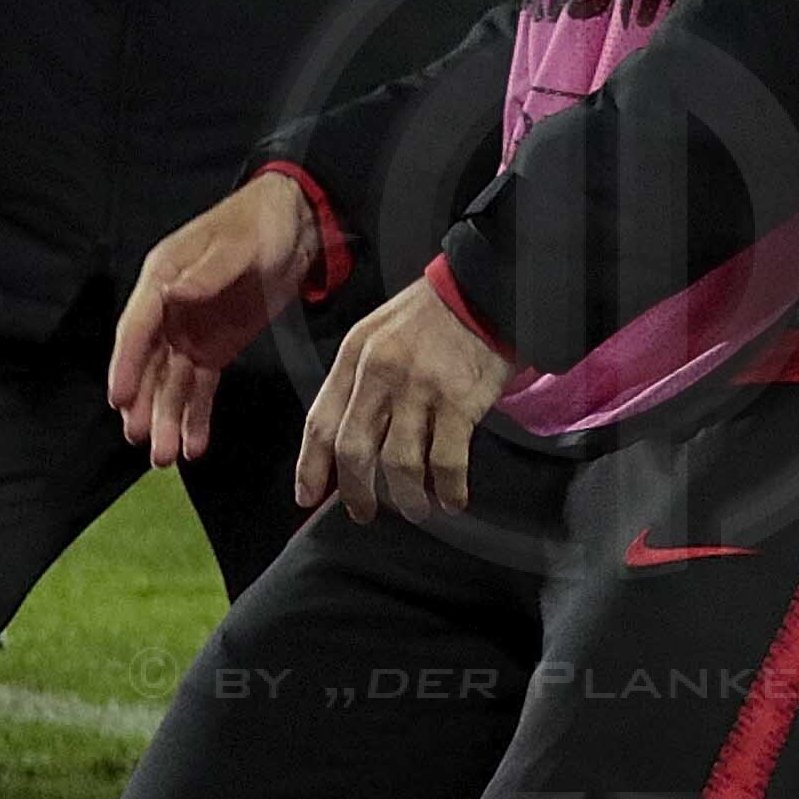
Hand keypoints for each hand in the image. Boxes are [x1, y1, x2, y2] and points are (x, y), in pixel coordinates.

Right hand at [111, 174, 320, 464]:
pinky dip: (195, 415)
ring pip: (171, 383)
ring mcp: (189, 333)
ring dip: (166, 418)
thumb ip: (210, 270)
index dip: (125, 364)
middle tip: (143, 439)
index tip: (119, 399)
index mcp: (162, 279)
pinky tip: (193, 444)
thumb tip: (176, 291)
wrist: (299, 223)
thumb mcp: (240, 241)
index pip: (137, 328)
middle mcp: (168, 311)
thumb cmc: (262, 222)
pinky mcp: (214, 348)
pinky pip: (200, 386)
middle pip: (149, 364)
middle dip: (144, 404)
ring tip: (166, 455)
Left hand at [296, 271, 512, 521]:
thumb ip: (362, 374)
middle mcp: (381, 373)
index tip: (308, 496)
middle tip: (363, 514)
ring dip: (405, 497)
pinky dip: (448, 487)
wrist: (490, 284)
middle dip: (357, 492)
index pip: (320, 422)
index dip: (311, 466)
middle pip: (355, 450)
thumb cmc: (437, 310)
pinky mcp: (461, 400)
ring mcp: (421, 388)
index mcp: (355, 354)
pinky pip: (446, 460)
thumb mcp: (382, 330)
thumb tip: (354, 431)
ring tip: (415, 509)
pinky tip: (453, 498)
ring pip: (399, 463)